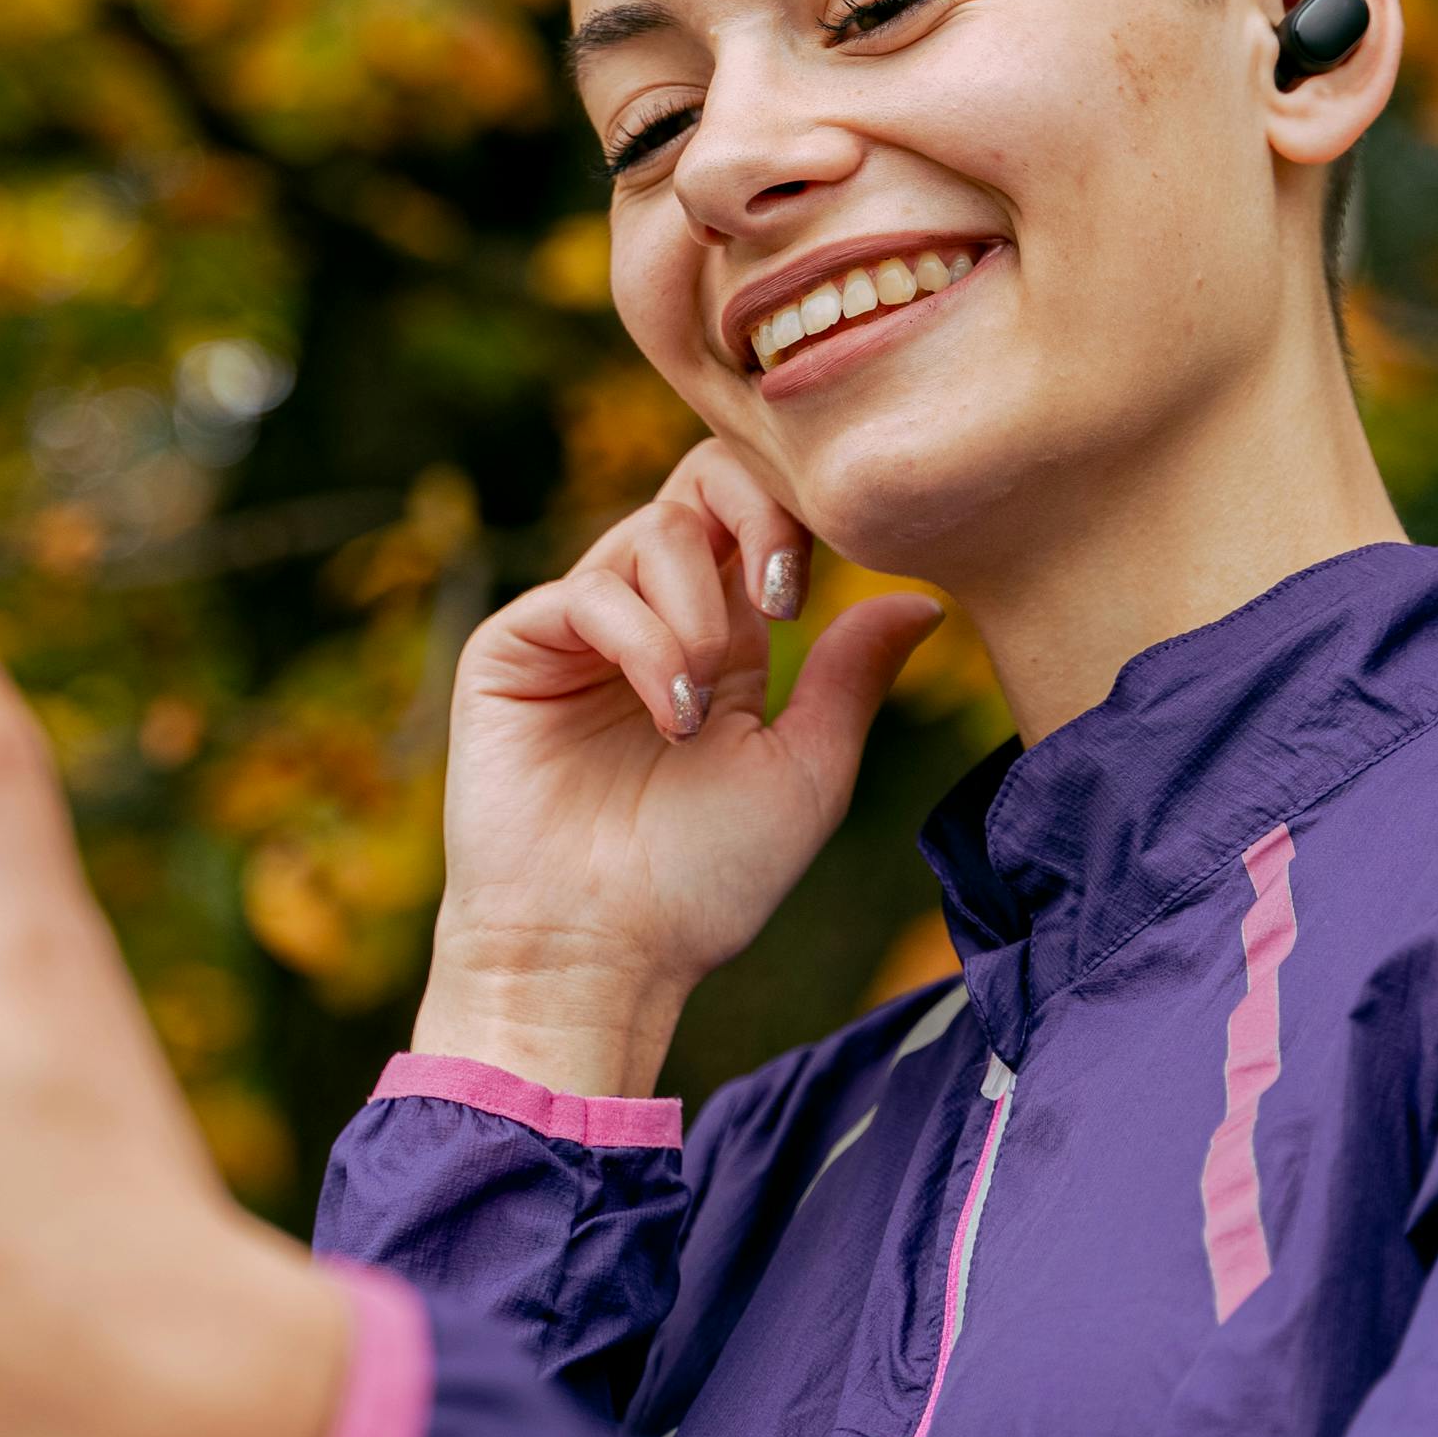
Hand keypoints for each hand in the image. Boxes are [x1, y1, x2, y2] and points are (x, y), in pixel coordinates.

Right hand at [421, 442, 943, 1097]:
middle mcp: (648, 612)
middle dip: (755, 516)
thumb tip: (923, 598)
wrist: (601, 957)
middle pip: (700, 479)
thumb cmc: (702, 885)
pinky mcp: (514, 647)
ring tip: (697, 711)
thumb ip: (850, 680)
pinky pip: (589, 592)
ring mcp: (577, 626)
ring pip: (653, 532)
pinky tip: (666, 715)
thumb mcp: (805, 774)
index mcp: (721, 633)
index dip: (795, 514)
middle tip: (782, 601)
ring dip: (698, 614)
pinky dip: (645, 643)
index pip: (753, 510)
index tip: (811, 594)